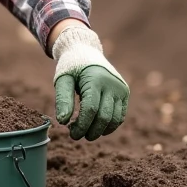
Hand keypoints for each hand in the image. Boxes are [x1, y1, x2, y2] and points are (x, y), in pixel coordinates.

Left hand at [50, 25, 128, 140]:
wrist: (86, 51)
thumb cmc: (71, 67)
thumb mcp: (63, 80)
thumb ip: (62, 99)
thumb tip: (62, 122)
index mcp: (95, 80)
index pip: (90, 110)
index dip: (81, 125)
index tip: (71, 133)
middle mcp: (112, 84)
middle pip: (104, 117)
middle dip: (90, 131)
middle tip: (77, 135)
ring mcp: (121, 88)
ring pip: (114, 119)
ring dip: (100, 131)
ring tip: (86, 132)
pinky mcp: (124, 92)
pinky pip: (120, 116)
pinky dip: (110, 125)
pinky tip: (97, 127)